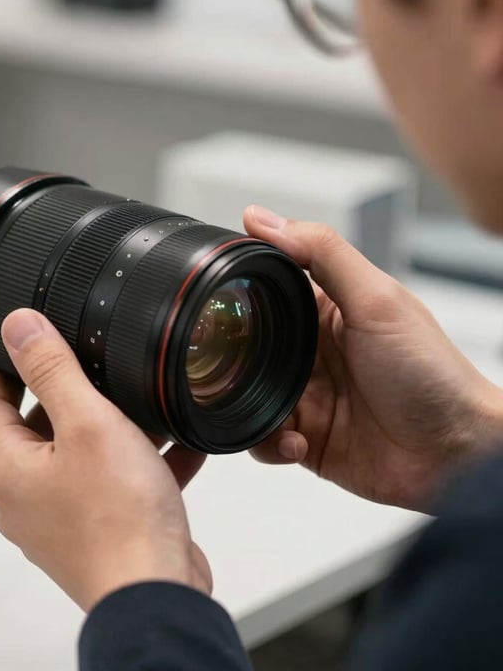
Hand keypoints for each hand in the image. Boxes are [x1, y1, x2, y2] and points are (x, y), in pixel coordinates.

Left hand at [0, 309, 211, 611]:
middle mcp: (28, 499)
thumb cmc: (119, 521)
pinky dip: (140, 463)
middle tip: (92, 371)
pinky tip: (178, 446)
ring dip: (109, 430)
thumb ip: (52, 370)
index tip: (24, 351)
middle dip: (65, 398)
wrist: (156, 594)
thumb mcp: (87, 423)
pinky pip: (114, 486)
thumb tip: (17, 328)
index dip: (5, 373)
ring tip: (141, 405)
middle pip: (35, 433)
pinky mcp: (99, 534)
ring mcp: (62, 520)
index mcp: (11, 470)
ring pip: (80, 458)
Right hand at [243, 206, 502, 511]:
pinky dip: (269, 445)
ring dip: (249, 408)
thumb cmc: (433, 374)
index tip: (215, 298)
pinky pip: (265, 440)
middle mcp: (312, 353)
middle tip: (233, 369)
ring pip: (247, 395)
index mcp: (325, 312)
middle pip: (248, 348)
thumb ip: (322, 254)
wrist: (459, 457)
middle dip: (234, 360)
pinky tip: (297, 443)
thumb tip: (263, 218)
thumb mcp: (376, 301)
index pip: (266, 291)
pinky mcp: (307, 440)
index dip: (238, 293)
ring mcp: (308, 397)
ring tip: (277, 415)